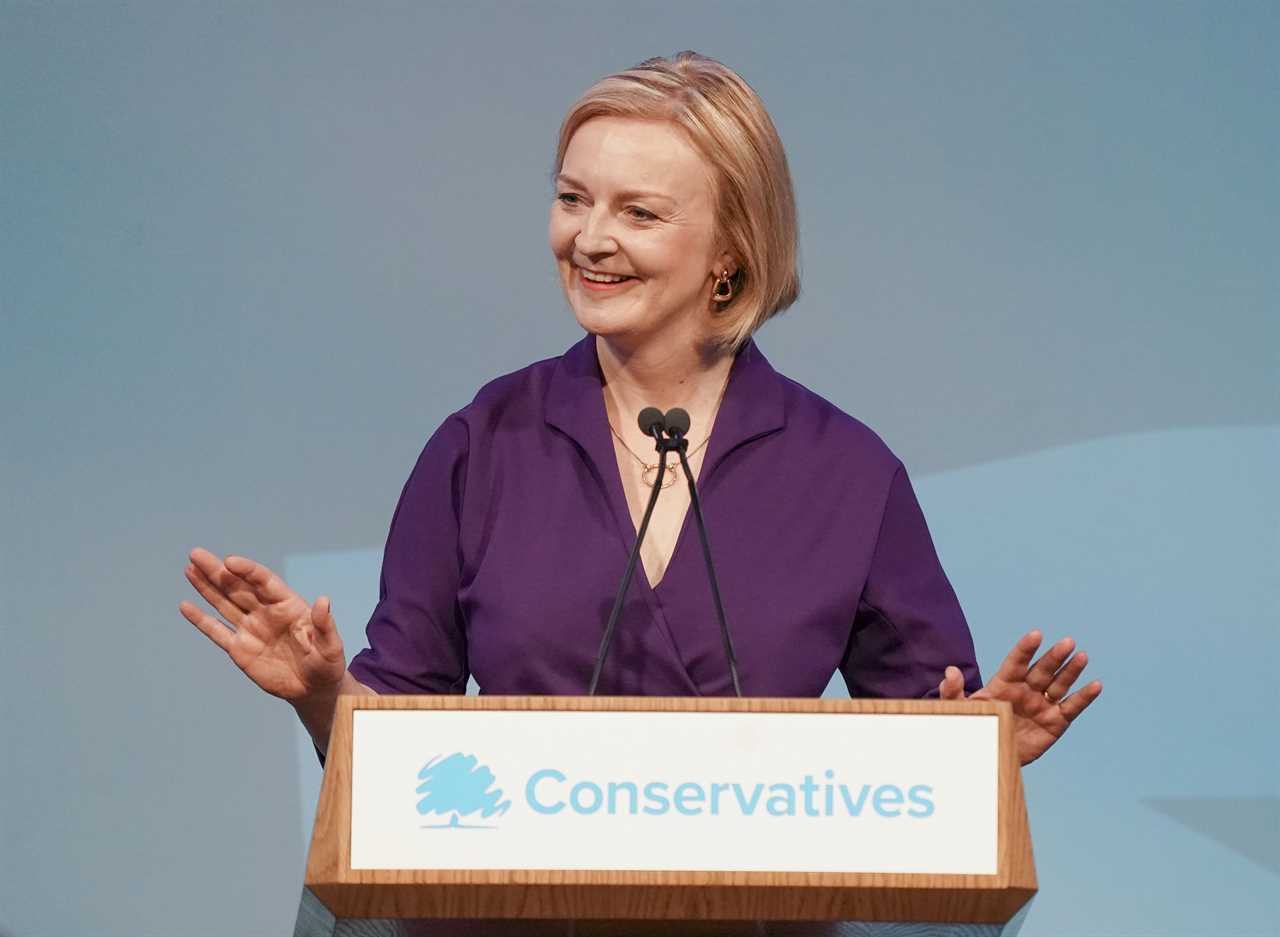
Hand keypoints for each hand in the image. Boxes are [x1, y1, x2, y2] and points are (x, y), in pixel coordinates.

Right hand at [179, 547, 346, 702]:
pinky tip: (186, 605)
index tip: (229, 561)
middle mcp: (265, 612)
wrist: (313, 689)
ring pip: (224, 603)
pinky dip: (201, 620)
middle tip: (196, 554)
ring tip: (189, 568)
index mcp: (288, 605)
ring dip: (206, 587)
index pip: (264, 582)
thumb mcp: (331, 646)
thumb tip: (323, 601)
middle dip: (217, 571)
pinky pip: (217, 631)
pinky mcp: (239, 649)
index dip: (247, 570)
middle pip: (238, 587)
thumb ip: (324, 625)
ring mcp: (250, 629)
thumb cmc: (326, 664)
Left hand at [938, 629, 1101, 765]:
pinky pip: (1071, 707)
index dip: (1026, 649)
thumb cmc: (973, 727)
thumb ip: (953, 691)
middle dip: (1054, 657)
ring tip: (1081, 656)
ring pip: (1058, 684)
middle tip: (1067, 642)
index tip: (1036, 634)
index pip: (1016, 662)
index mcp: (1003, 683)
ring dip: (1070, 671)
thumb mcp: (958, 709)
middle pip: (1042, 670)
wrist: (988, 755)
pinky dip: (1084, 697)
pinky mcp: (1055, 723)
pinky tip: (1095, 685)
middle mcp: (1025, 690)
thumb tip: (950, 671)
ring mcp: (1041, 705)